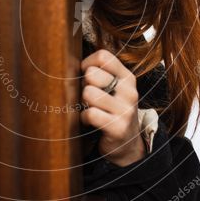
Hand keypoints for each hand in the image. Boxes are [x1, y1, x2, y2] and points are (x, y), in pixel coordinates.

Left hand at [80, 48, 145, 166]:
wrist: (128, 144)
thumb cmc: (113, 111)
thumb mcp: (114, 89)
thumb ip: (100, 74)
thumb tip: (69, 64)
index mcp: (127, 78)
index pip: (103, 57)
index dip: (87, 63)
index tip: (84, 76)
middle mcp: (129, 91)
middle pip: (92, 74)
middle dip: (84, 85)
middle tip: (88, 97)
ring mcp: (125, 110)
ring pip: (89, 93)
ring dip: (83, 103)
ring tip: (90, 109)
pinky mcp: (118, 127)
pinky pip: (90, 114)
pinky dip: (84, 118)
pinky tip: (90, 122)